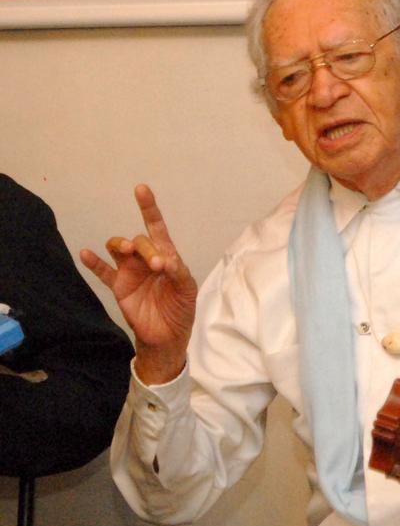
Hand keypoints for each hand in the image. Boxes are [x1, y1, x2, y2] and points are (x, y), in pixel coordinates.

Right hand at [80, 184, 197, 383]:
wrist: (167, 336)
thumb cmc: (181, 308)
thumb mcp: (187, 290)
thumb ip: (178, 273)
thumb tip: (166, 261)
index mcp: (166, 255)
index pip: (157, 227)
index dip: (148, 209)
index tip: (141, 189)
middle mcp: (146, 259)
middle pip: (140, 240)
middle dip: (147, 248)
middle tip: (157, 265)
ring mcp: (130, 272)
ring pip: (118, 248)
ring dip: (120, 245)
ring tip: (125, 250)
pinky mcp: (118, 286)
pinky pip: (102, 271)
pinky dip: (93, 262)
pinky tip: (85, 253)